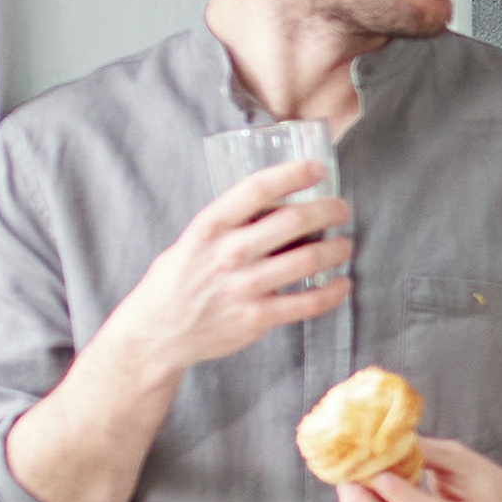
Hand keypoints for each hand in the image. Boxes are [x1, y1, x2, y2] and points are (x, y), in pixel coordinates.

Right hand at [95, 161, 352, 378]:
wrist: (156, 333)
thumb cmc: (178, 280)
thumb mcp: (193, 240)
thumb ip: (229, 224)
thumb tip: (277, 202)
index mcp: (210, 226)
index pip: (257, 188)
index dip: (293, 174)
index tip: (318, 169)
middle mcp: (229, 253)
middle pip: (294, 220)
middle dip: (329, 210)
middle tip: (342, 209)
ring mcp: (244, 286)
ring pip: (309, 259)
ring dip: (337, 249)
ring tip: (345, 245)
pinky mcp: (257, 318)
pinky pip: (308, 303)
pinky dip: (334, 292)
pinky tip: (342, 285)